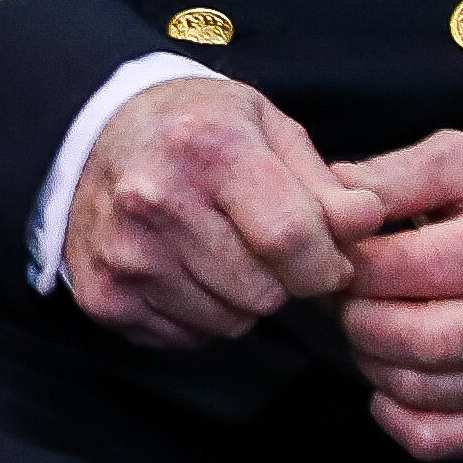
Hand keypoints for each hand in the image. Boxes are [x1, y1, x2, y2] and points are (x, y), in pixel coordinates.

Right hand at [62, 74, 377, 347]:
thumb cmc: (197, 129)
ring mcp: (123, 252)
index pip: (293, 240)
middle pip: (263, 291)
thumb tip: (367, 222)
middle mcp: (155, 200)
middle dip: (282, 282)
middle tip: (263, 250)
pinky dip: (197, 316)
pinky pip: (184, 337)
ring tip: (219, 255)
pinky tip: (183, 271)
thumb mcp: (268, 126)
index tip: (327, 258)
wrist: (95, 131)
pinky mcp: (102, 292)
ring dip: (239, 301)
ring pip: (228, 321)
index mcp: (208, 148)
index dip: (327, 263)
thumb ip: (324, 182)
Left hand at [332, 131, 462, 459]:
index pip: (411, 267)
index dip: (350, 263)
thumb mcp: (461, 164)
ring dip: (369, 357)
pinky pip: (438, 438)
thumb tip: (331, 195)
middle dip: (355, 315)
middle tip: (342, 293)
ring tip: (368, 320)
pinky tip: (390, 371)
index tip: (334, 253)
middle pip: (415, 337)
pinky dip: (395, 412)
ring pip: (419, 388)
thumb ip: (394, 175)